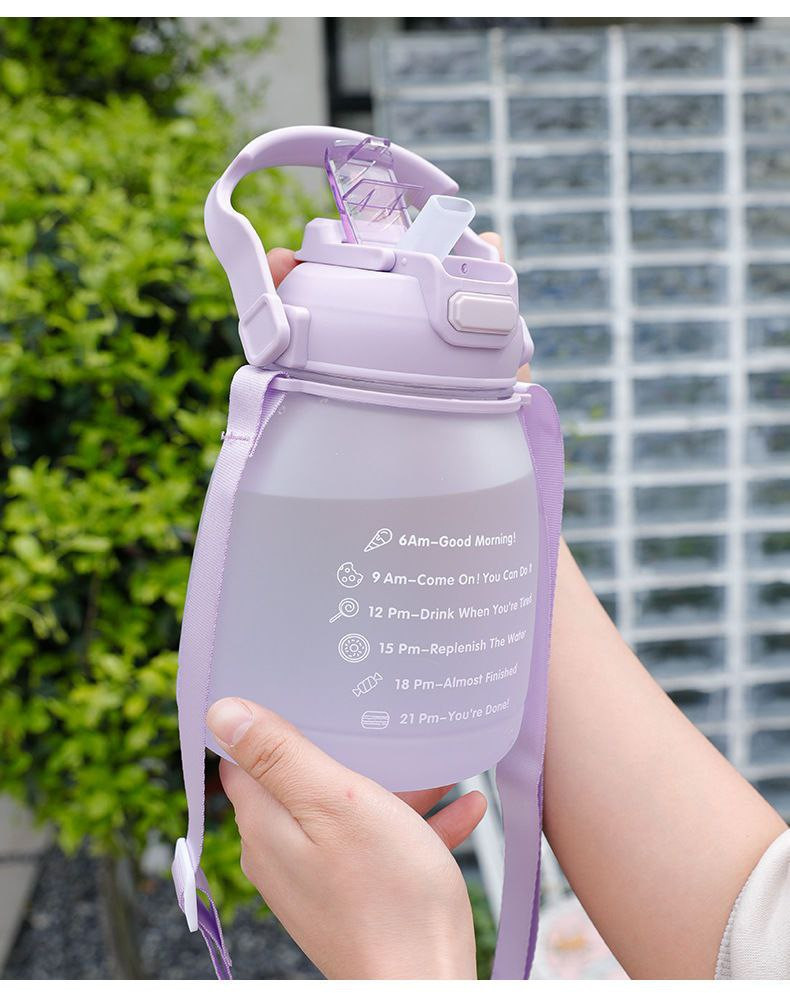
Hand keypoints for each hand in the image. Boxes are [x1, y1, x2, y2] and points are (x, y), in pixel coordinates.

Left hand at [208, 697, 485, 978]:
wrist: (426, 983)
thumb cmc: (387, 896)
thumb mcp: (337, 802)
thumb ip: (280, 756)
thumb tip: (221, 712)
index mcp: (268, 823)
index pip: (246, 757)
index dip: (269, 721)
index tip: (301, 691)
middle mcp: (283, 852)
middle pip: (300, 779)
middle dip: (341, 747)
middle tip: (376, 717)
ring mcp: (318, 877)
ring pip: (347, 811)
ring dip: (390, 786)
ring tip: (434, 763)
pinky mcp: (353, 897)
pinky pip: (380, 846)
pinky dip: (414, 824)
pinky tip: (462, 807)